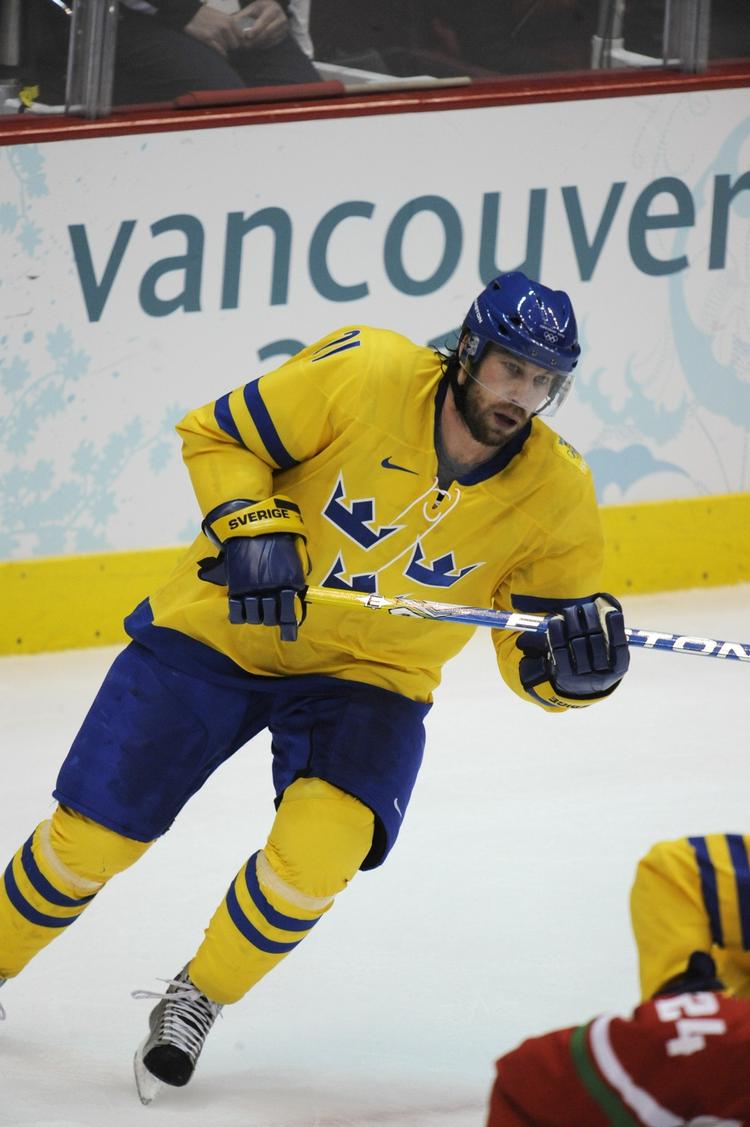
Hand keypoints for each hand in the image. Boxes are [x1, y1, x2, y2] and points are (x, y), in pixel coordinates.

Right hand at [183, 5, 245, 55]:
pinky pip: (220, 52)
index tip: (234, 43)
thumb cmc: (204, 15)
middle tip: (224, 44)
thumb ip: (229, 25)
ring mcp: (217, 34)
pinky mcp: (208, 40)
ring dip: (223, 49)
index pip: (241, 36)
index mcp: (229, 20)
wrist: (189, 15)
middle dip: (230, 46)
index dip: (238, 41)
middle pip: (235, 45)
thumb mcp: (220, 16)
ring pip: (226, 49)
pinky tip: (217, 52)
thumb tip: (239, 37)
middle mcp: (224, 27)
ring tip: (216, 44)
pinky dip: (220, 54)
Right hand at [201, 496, 308, 640]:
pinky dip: (239, 614)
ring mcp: (253, 590)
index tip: (288, 633)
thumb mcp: (293, 557)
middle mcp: (272, 590)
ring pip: (254, 617)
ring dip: (255, 616)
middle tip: (270, 613)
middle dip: (271, 619)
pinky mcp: (236, 587)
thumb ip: (295, 576)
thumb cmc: (276, 538)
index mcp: (290, 582)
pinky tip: (241, 612)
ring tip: (255, 609)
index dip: (288, 627)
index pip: (289, 613)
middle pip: (271, 618)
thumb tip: (296, 595)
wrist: (251, 525)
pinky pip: (236, 611)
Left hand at [232, 0, 288, 49]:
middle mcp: (281, 19)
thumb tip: (232, 24)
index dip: (255, 30)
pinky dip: (263, 46)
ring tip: (248, 46)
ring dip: (258, 45)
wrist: (275, 9)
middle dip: (256, 40)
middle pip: (268, 33)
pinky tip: (255, 47)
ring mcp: (284, 29)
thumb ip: (244, 16)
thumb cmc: (261, 8)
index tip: (247, 36)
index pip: (264, 21)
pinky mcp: (283, 36)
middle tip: (246, 44)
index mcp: (273, 10)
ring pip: (270, 40)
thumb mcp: (253, 8)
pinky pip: (272, 44)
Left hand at [546, 593, 628, 696]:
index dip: (615, 627)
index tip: (610, 610)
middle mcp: (602, 675)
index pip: (619, 645)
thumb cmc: (597, 660)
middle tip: (584, 606)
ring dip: (573, 621)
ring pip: (577, 643)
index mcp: (618, 668)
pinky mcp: (563, 674)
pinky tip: (557, 621)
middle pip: (596, 640)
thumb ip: (612, 631)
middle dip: (590, 618)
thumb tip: (607, 603)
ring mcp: (582, 676)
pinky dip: (557, 632)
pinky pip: (559, 649)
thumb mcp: (610, 652)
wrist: (578, 689)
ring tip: (571, 611)